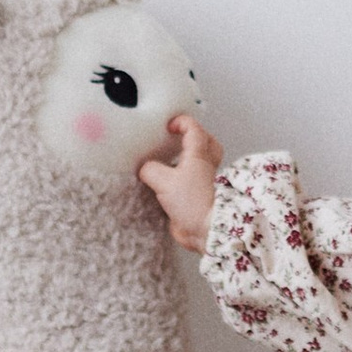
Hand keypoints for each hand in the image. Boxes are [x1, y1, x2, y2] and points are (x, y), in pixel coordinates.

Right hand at [137, 115, 222, 250]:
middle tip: (177, 136)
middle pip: (206, 142)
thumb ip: (150, 170)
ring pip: (200, 160)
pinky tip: (167, 180)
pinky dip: (182, 174)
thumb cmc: (190, 201)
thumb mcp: (164, 181)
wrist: (204, 229)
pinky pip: (191, 178)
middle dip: (194, 136)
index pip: (194, 129)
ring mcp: (203, 180)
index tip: (168, 126)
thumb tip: (145, 168)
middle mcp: (204, 164)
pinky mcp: (197, 195)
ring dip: (188, 156)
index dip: (182, 122)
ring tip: (169, 157)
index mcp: (199, 155)